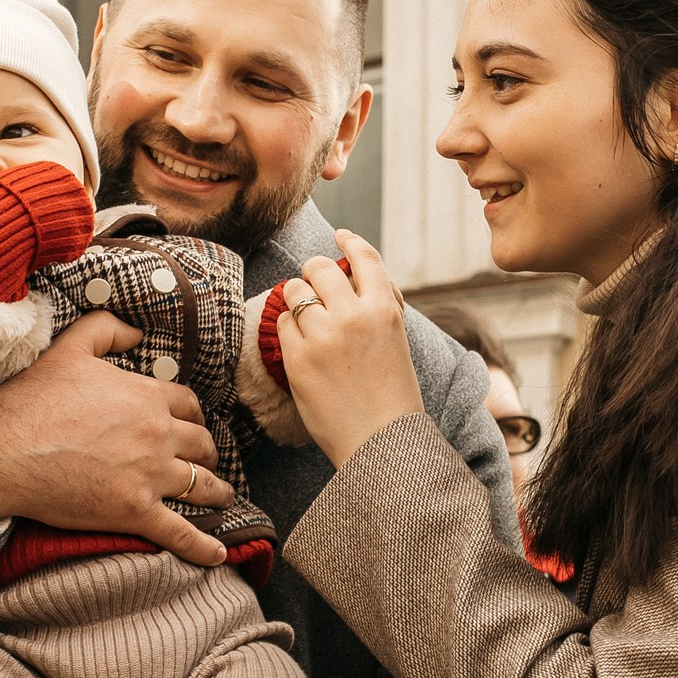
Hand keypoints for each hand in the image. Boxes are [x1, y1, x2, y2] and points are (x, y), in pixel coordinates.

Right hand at [0, 309, 234, 565]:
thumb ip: (107, 329)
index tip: (191, 425)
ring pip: (201, 485)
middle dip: (207, 453)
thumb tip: (135, 331)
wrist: (4, 451)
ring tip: (223, 499)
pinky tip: (219, 554)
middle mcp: (158, 435)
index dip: (193, 416)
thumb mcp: (70, 347)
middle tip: (206, 462)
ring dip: (217, 493)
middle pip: (201, 445)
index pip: (188, 406)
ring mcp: (150, 476)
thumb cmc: (33, 400)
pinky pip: (181, 532)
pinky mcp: (135, 512)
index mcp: (147, 397)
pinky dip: (204, 546)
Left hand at [278, 230, 424, 465]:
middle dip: (313, 271)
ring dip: (296, 297)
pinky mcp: (298, 358)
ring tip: (305, 317)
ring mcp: (324, 335)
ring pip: (295, 291)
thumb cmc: (392, 397)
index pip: (365, 257)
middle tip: (312, 284)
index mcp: (385, 309)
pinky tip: (300, 346)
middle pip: (320, 267)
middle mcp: (354, 315)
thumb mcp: (396, 342)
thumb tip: (349, 277)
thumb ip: (376, 308)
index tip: (340, 236)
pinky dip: (287, 330)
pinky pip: (281, 324)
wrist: (381, 442)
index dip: (349, 242)